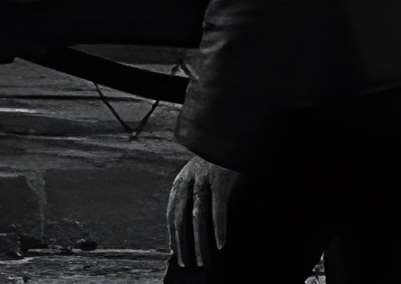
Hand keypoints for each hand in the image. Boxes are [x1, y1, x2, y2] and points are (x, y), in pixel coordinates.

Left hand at [166, 152, 244, 270]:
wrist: (228, 136)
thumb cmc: (215, 159)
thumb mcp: (197, 173)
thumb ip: (191, 192)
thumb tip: (188, 219)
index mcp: (180, 181)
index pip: (172, 212)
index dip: (172, 233)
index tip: (173, 250)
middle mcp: (188, 181)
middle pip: (181, 218)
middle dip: (181, 244)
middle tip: (185, 263)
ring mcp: (203, 181)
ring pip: (197, 218)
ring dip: (199, 242)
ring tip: (202, 261)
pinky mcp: (219, 182)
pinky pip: (217, 210)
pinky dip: (218, 229)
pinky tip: (220, 244)